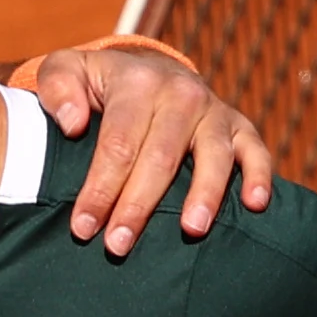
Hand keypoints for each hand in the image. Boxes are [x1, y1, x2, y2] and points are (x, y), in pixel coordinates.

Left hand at [16, 40, 278, 255]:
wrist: (147, 71)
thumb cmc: (97, 84)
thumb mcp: (66, 71)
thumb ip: (56, 86)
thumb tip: (73, 123)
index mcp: (138, 83)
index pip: (118, 144)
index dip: (100, 188)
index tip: (83, 228)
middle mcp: (181, 94)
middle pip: (161, 157)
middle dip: (138, 205)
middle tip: (118, 246)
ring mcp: (214, 111)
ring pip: (212, 156)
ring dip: (204, 195)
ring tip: (191, 230)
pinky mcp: (239, 126)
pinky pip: (256, 151)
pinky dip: (260, 176)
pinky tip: (255, 205)